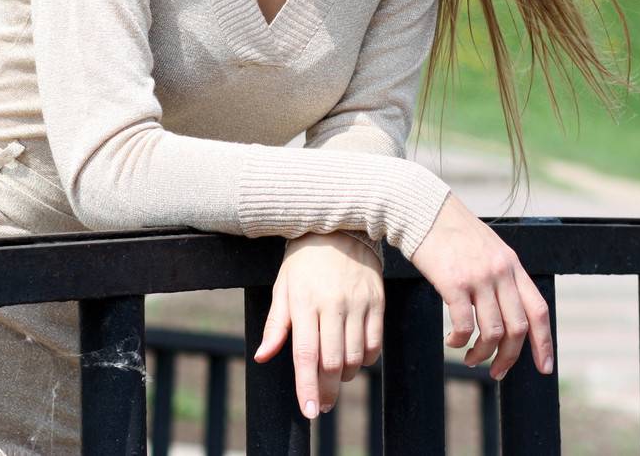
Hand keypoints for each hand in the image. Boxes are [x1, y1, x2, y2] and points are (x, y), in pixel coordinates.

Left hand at [251, 230, 383, 418]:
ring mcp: (358, 304)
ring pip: (355, 357)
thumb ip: (275, 325)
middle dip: (325, 390)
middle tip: (320, 404)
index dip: (307, 386)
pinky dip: (365, 360)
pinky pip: (374, 344)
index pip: (306, 354)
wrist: (340, 228)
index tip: (309, 411)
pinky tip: (353, 359)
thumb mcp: (283, 288)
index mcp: (304, 302)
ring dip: (344, 376)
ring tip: (334, 377)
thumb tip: (263, 357)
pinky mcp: (377, 302)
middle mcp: (333, 304)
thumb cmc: (304, 262)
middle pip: (332, 362)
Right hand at [408, 192, 554, 379]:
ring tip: (470, 357)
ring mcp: (478, 277)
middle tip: (497, 372)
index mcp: (512, 265)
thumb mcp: (487, 248)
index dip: (544, 343)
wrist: (422, 209)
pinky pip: (464, 325)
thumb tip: (507, 311)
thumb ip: (501, 275)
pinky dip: (459, 341)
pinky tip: (452, 341)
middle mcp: (500, 271)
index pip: (539, 310)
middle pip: (517, 328)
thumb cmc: (450, 232)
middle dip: (509, 357)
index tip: (544, 367)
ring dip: (482, 353)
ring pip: (492, 332)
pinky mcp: (453, 282)